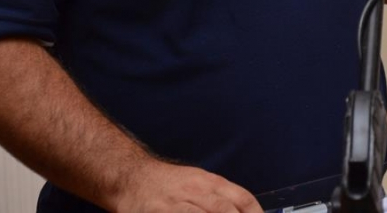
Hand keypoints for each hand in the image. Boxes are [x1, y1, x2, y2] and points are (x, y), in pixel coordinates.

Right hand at [117, 156, 263, 212]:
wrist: (131, 176)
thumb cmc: (168, 184)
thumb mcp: (197, 182)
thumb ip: (219, 198)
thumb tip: (243, 212)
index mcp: (208, 182)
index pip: (241, 198)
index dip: (255, 212)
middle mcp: (195, 191)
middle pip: (224, 210)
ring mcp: (177, 205)